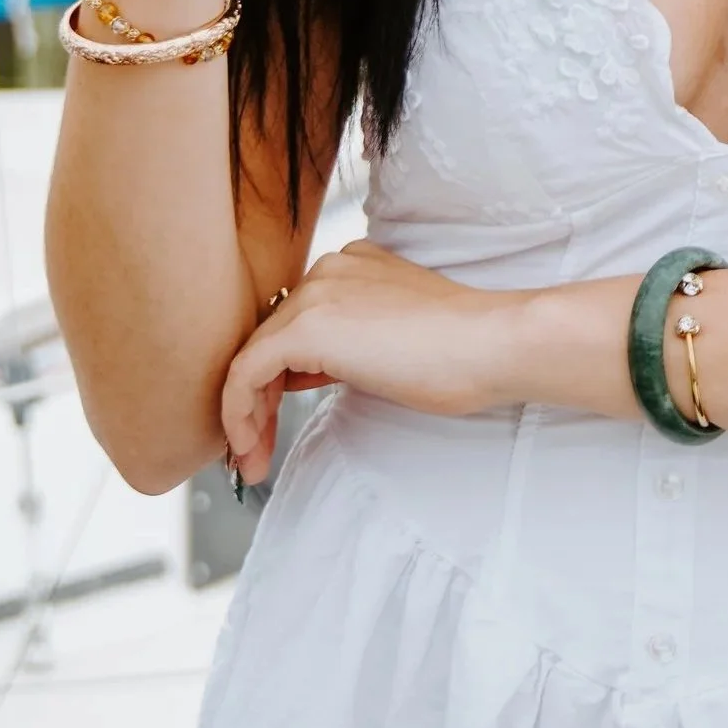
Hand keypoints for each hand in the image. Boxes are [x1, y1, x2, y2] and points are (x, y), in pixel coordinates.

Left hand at [220, 241, 519, 482]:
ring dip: (245, 415)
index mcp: (349, 266)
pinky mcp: (307, 326)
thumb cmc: (458, 353)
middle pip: (268, 340)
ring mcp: (316, 293)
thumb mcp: (391, 340)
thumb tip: (309, 372)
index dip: (274, 381)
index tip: (271, 424)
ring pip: (252, 357)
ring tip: (251, 461)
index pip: (292, 325)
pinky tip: (250, 448)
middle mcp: (326, 269)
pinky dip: (239, 414)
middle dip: (256, 402)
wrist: (487, 344)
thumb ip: (349, 343)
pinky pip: (247, 372)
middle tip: (254, 450)